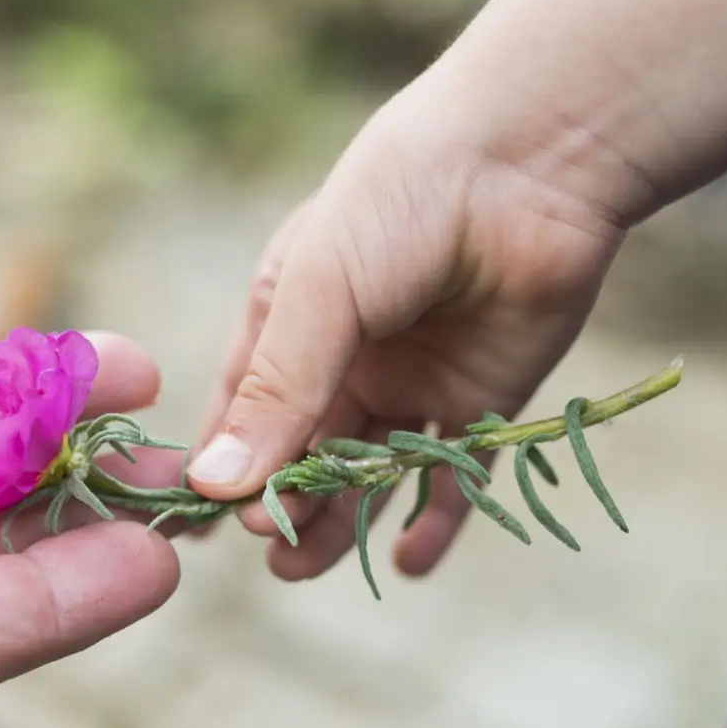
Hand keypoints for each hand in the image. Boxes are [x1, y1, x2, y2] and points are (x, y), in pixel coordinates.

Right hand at [188, 87, 626, 577]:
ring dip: (342, 520)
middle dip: (284, 505)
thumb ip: (277, 393)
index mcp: (288, 314)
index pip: (241, 409)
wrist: (531, 161)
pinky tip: (408, 560)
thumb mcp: (318, 292)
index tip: (196, 529)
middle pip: (304, 451)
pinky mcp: (484, 396)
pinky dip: (432, 519)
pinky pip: (452, 473)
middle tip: (272, 552)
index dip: (220, 468)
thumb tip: (215, 489)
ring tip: (310, 566)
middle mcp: (347, 352)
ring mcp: (415, 377)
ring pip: (369, 470)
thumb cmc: (401, 200)